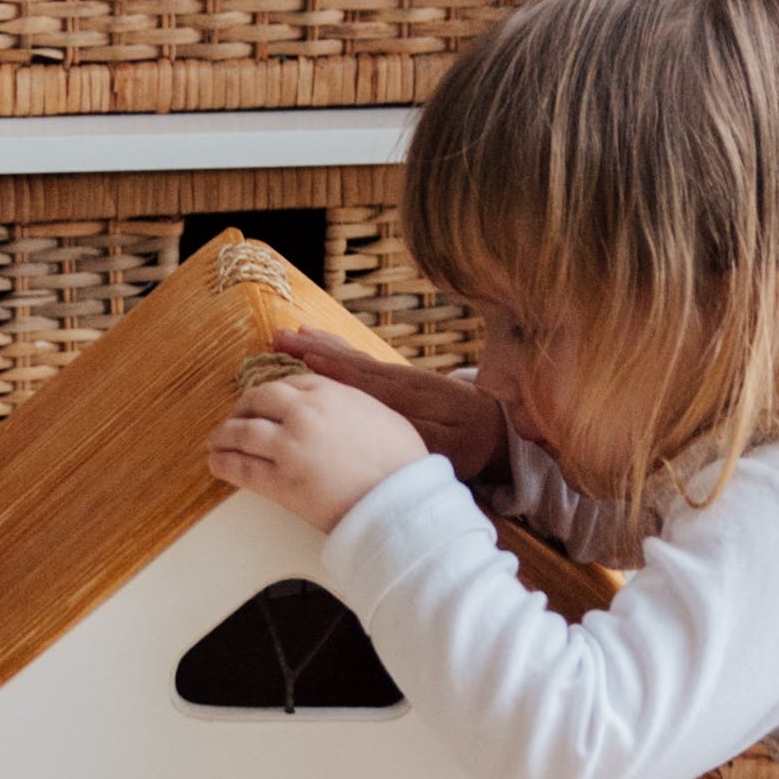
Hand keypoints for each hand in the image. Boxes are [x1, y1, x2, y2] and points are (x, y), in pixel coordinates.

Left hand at [208, 370, 426, 535]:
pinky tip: (216, 463)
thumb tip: (338, 408)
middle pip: (257, 400)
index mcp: (328, 392)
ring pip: (242, 432)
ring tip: (215, 441)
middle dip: (242, 409)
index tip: (264, 403)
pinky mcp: (280, 482)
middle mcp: (303, 413)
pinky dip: (223, 463)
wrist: (399, 502)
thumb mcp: (378, 413)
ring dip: (224, 435)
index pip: (286, 384)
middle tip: (235, 418)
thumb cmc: (400, 462)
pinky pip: (241, 469)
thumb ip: (349, 403)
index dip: (270, 395)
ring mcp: (288, 447)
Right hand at [269, 327, 508, 482]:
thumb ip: (415, 429)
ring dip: (323, 345)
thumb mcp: (446, 444)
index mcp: (405, 396)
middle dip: (315, 347)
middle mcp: (397, 380)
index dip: (329, 365)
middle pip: (349, 360)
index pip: (359, 377)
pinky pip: (362, 363)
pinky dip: (341, 353)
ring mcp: (398, 378)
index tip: (300, 352)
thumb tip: (381, 420)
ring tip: (294, 334)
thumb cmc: (470, 442)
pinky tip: (326, 348)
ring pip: (353, 358)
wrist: (497, 428)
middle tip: (280, 335)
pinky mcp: (400, 382)